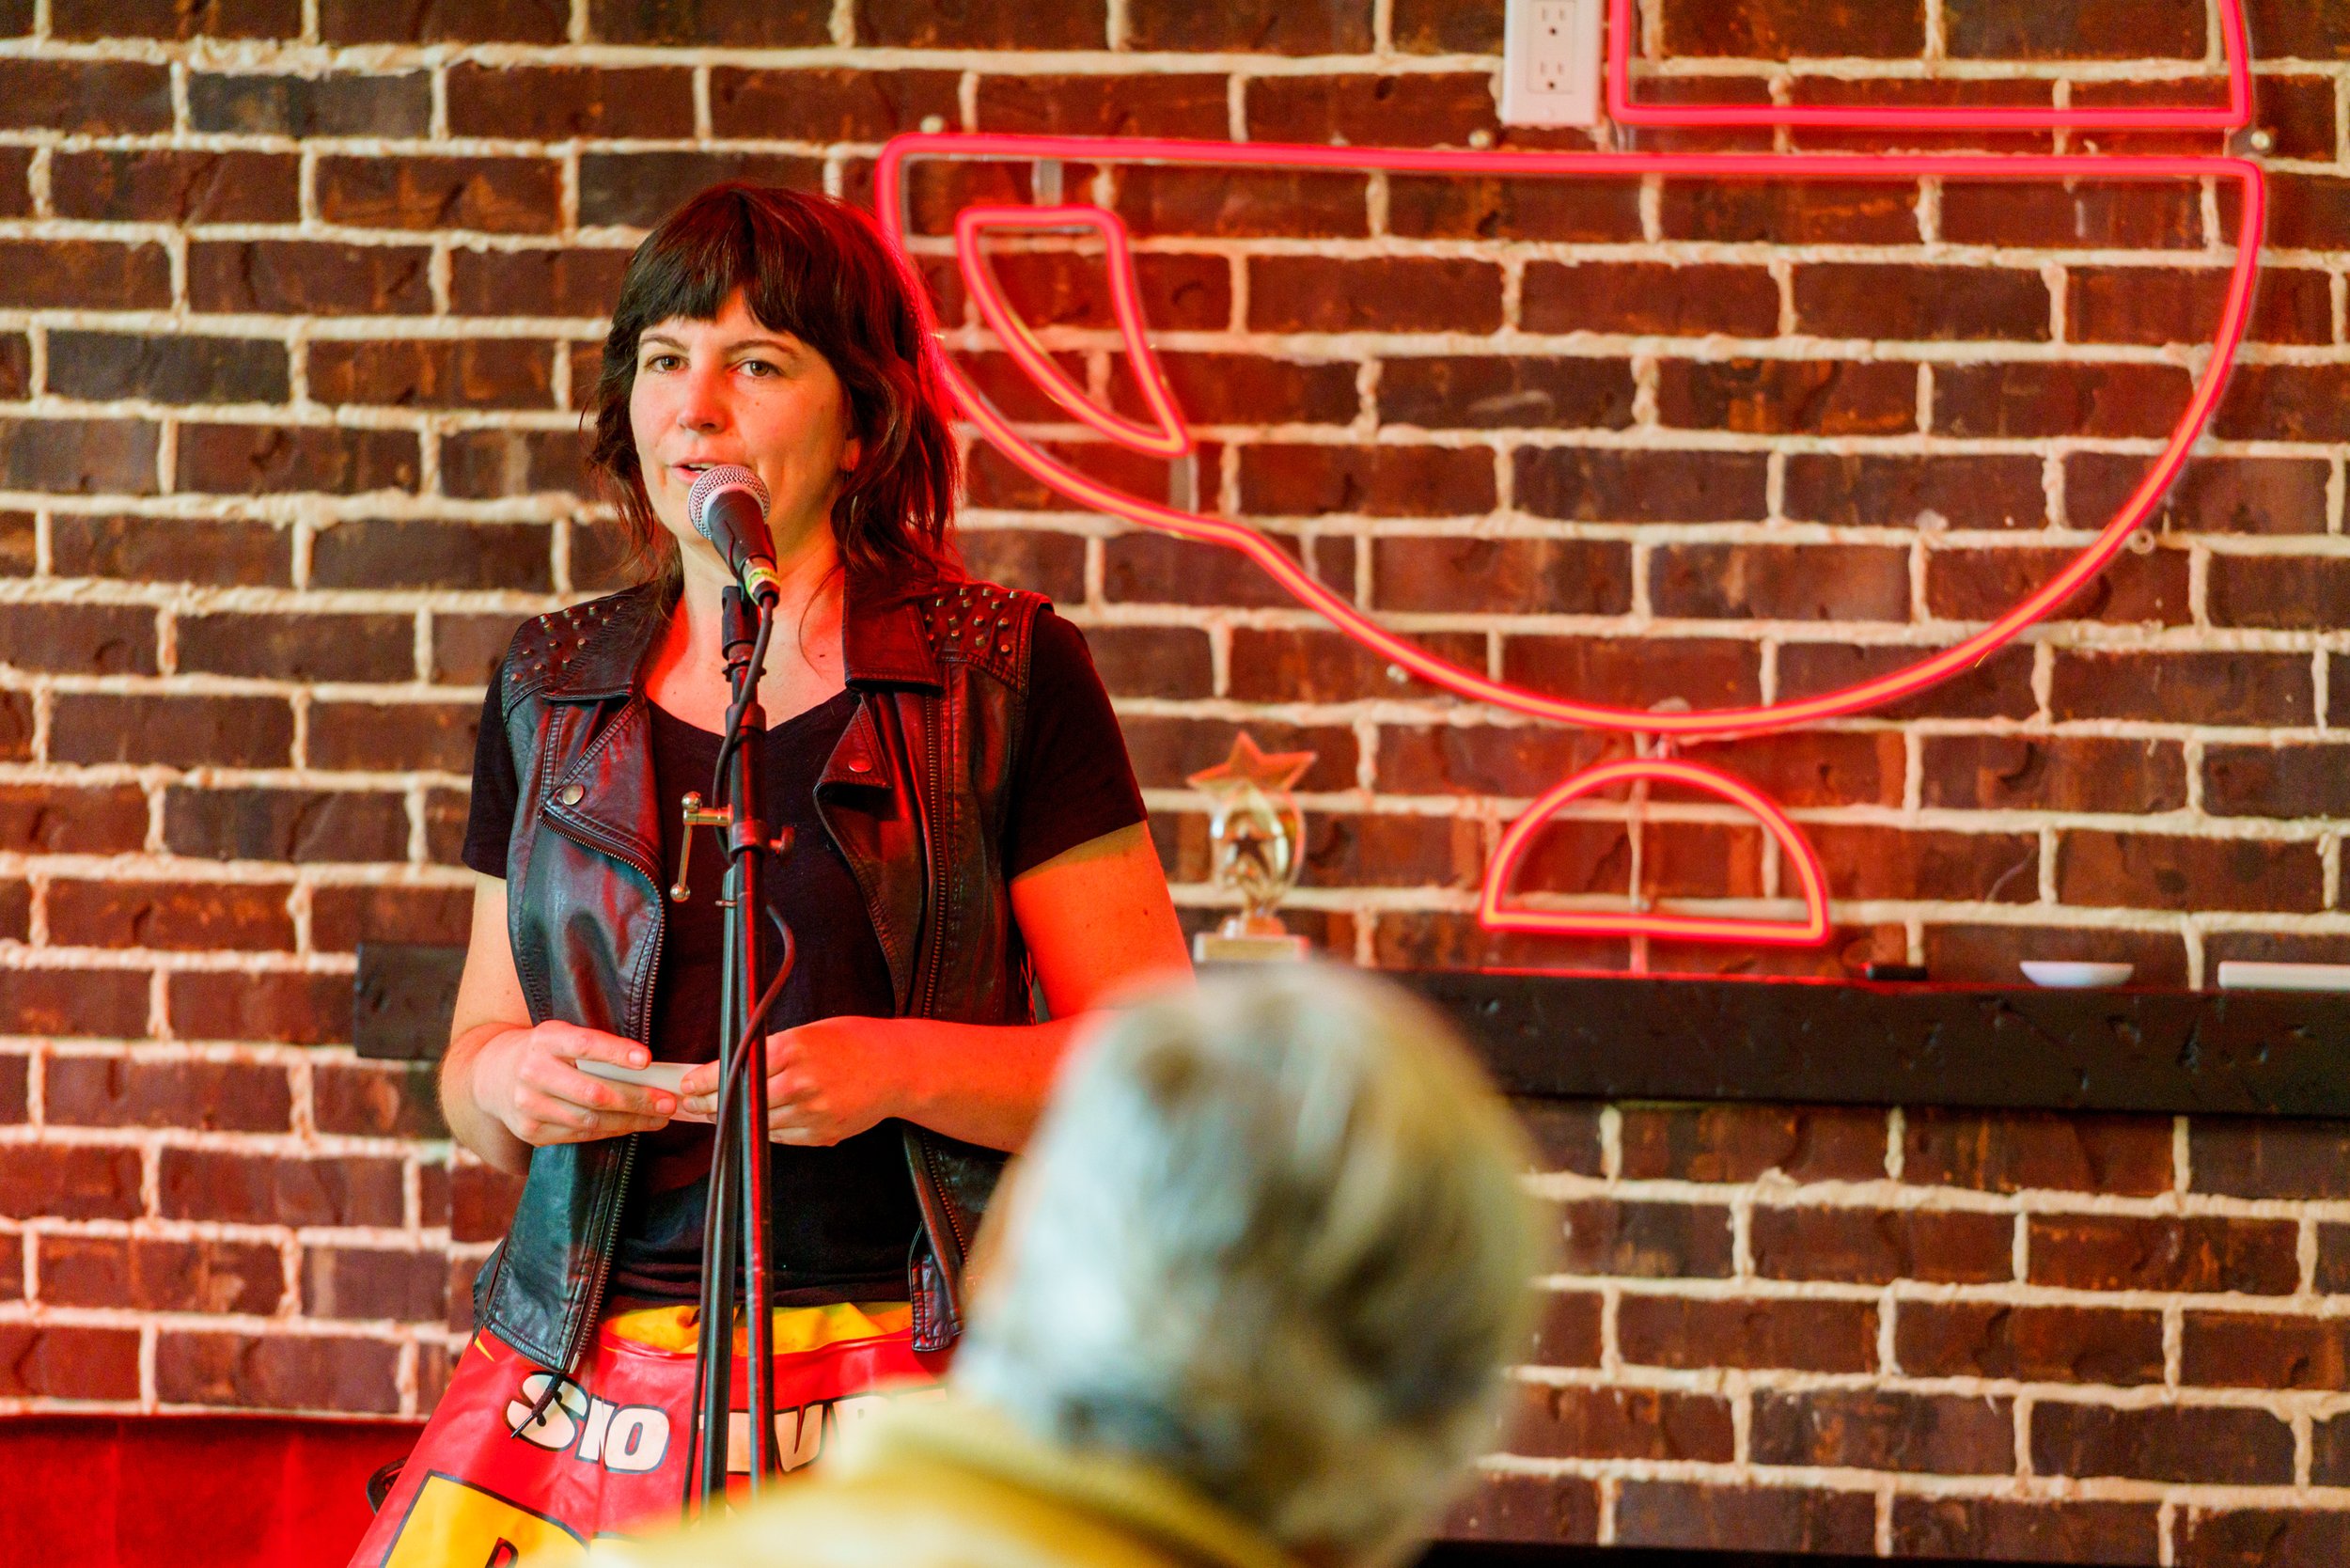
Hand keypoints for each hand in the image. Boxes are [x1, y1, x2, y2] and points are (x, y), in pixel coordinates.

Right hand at [468, 1022, 677, 1146]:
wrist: (492, 1075)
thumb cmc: (544, 1052)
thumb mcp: (561, 1037)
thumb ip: (595, 1047)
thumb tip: (649, 1067)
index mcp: (545, 1040)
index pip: (584, 1045)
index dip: (616, 1053)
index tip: (647, 1060)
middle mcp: (533, 1072)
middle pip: (593, 1092)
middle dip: (637, 1099)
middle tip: (668, 1102)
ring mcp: (529, 1105)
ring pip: (590, 1120)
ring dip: (631, 1121)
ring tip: (659, 1117)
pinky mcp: (531, 1131)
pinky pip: (580, 1135)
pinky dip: (611, 1131)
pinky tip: (632, 1125)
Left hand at [676, 1016, 903, 1146]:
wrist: (898, 1067)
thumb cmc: (854, 1042)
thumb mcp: (809, 1033)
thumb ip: (771, 1051)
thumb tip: (728, 1068)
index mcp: (794, 1049)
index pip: (733, 1069)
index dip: (703, 1080)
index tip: (687, 1083)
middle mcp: (800, 1082)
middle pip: (739, 1101)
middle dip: (709, 1104)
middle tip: (692, 1103)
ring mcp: (812, 1111)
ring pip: (756, 1123)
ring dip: (732, 1121)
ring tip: (716, 1114)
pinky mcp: (822, 1133)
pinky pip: (780, 1136)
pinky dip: (762, 1130)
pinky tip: (751, 1123)